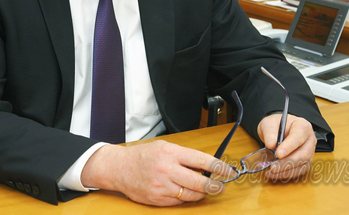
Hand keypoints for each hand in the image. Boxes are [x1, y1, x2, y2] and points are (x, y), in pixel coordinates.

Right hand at [80, 140, 233, 205]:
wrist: (120, 168)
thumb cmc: (143, 156)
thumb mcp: (164, 147)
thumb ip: (184, 156)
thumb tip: (206, 166)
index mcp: (171, 152)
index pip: (202, 161)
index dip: (219, 167)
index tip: (229, 171)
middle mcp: (167, 169)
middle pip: (200, 182)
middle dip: (215, 185)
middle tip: (221, 186)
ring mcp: (162, 186)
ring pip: (192, 194)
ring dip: (202, 193)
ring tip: (205, 189)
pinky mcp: (158, 199)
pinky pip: (179, 202)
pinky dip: (186, 198)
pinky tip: (187, 192)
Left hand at [257, 114, 316, 180]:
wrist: (276, 130)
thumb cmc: (275, 125)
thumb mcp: (268, 124)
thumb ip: (269, 134)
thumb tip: (271, 146)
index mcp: (302, 126)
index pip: (299, 137)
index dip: (289, 146)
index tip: (278, 153)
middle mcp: (309, 140)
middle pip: (303, 154)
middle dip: (287, 163)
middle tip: (273, 167)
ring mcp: (309, 152)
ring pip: (302, 165)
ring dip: (287, 172)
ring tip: (271, 173)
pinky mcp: (305, 162)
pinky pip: (299, 171)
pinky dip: (287, 175)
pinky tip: (275, 175)